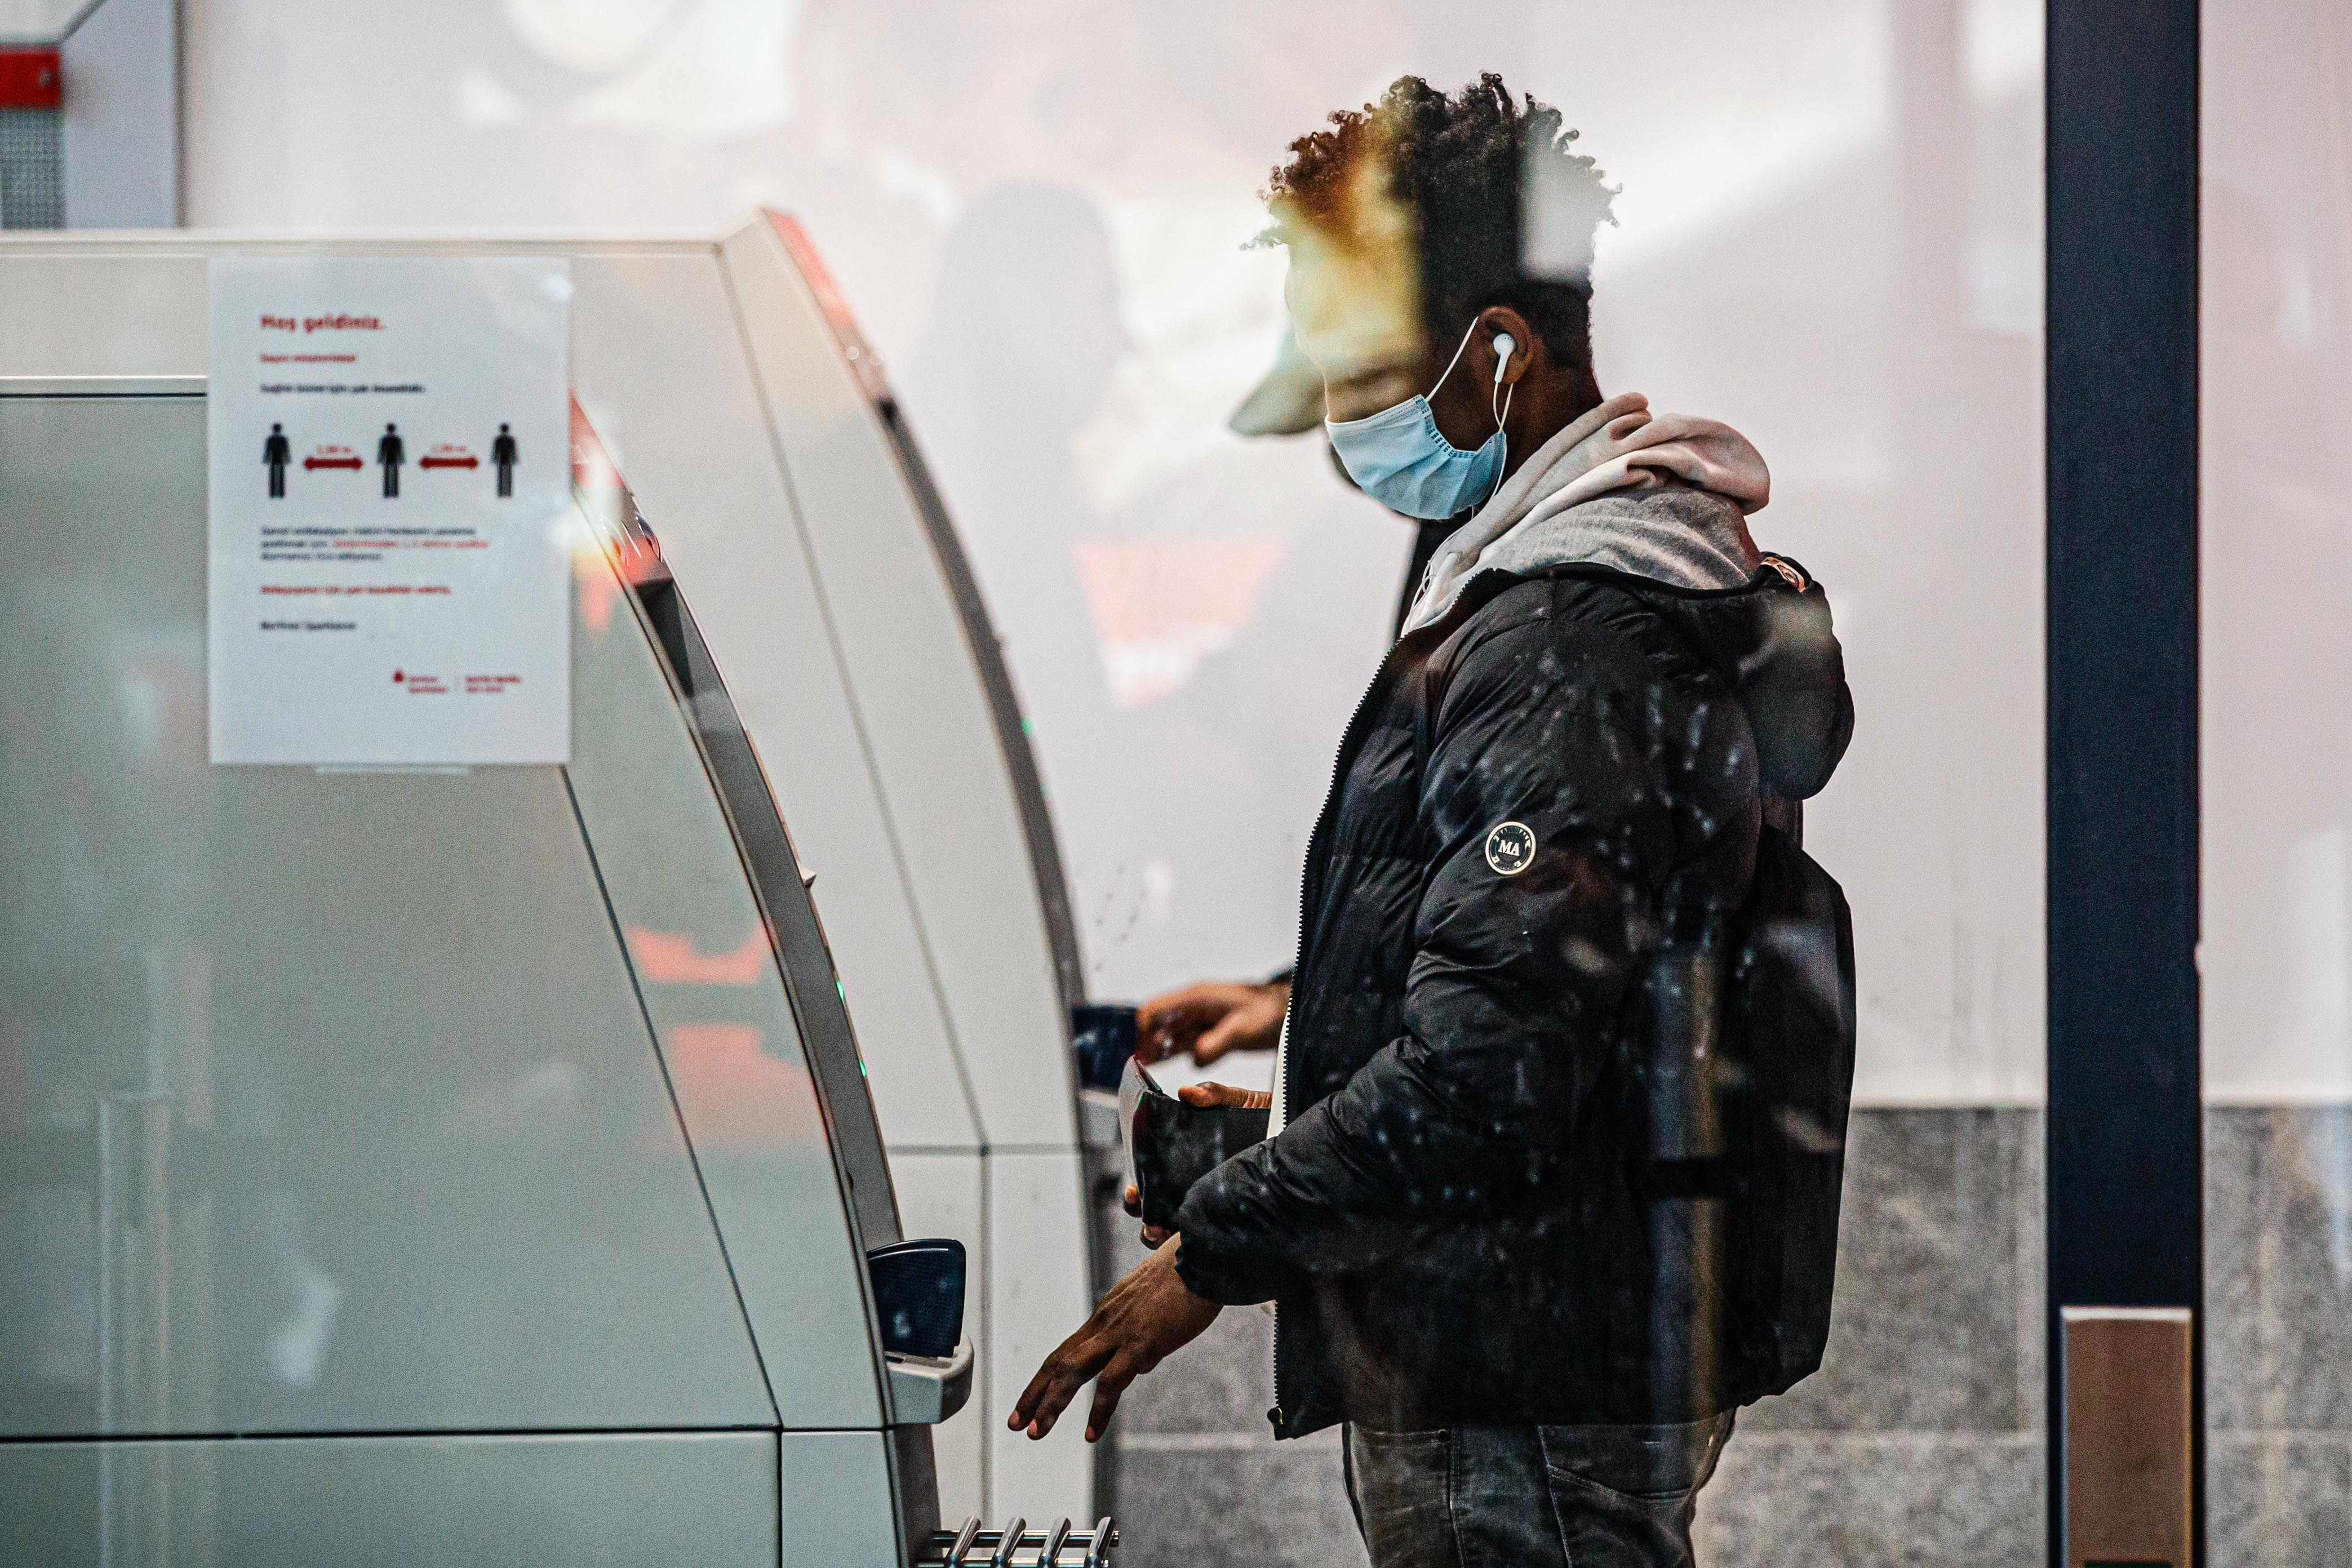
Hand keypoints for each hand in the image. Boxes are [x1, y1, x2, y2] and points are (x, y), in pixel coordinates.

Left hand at [1008, 1237, 1221, 1442]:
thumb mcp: (1159, 1303)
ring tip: (1033, 1433)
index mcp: (1109, 1311)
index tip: (1032, 1398)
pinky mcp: (1141, 1344)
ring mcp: (1120, 1332)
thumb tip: (1142, 1364)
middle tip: (1014, 1422)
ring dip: (1049, 1404)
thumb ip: (1144, 1332)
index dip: (1048, 1375)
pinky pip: (1110, 1383)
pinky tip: (1090, 1434)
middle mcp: (1106, 1321)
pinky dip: (1097, 1412)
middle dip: (1034, 1394)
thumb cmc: (1192, 1272)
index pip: (1069, 1348)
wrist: (1207, 1255)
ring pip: (1071, 1372)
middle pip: (1059, 1361)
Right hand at [1123, 1083, 1273, 1247]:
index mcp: (1182, 1162)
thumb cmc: (1260, 1113)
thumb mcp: (1235, 1100)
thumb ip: (1212, 1094)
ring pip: (1179, 1229)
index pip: (1149, 1185)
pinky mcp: (1235, 1211)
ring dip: (1163, 1234)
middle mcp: (1192, 1186)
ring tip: (1160, 1232)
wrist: (1293, 1124)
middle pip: (1156, 1212)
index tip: (1133, 1193)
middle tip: (1145, 1215)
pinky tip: (1196, 1235)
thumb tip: (1186, 1092)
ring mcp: (1212, 1201)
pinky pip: (1214, 1233)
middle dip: (1144, 1218)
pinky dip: (1199, 1238)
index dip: (1136, 1195)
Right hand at [1136, 981, 1288, 1065]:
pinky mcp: (1206, 1030)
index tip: (1141, 1057)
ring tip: (1144, 1072)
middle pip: (1156, 1024)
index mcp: (1196, 998)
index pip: (1155, 1010)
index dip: (1143, 1032)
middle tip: (1141, 1071)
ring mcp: (1198, 1018)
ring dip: (1156, 1050)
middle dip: (1147, 1044)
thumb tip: (1195, 1059)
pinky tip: (1160, 1065)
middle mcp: (1192, 1006)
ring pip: (1166, 1034)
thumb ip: (1217, 1043)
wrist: (1287, 1010)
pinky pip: (1181, 1041)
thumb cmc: (1269, 1011)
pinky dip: (1170, 1052)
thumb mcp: (1244, 1028)